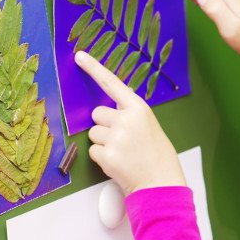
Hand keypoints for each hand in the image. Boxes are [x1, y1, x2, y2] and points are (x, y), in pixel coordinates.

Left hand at [75, 51, 186, 195]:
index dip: (94, 68)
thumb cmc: (157, 155)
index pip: (112, 83)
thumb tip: (108, 109)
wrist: (161, 183)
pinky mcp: (107, 155)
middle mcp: (126, 120)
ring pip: (93, 133)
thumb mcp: (149, 126)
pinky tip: (119, 163)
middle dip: (104, 125)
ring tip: (123, 153)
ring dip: (103, 143)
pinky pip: (93, 151)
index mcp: (139, 109)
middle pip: (97, 114)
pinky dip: (102, 158)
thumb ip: (130, 115)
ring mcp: (116, 138)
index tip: (79, 56)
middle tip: (123, 140)